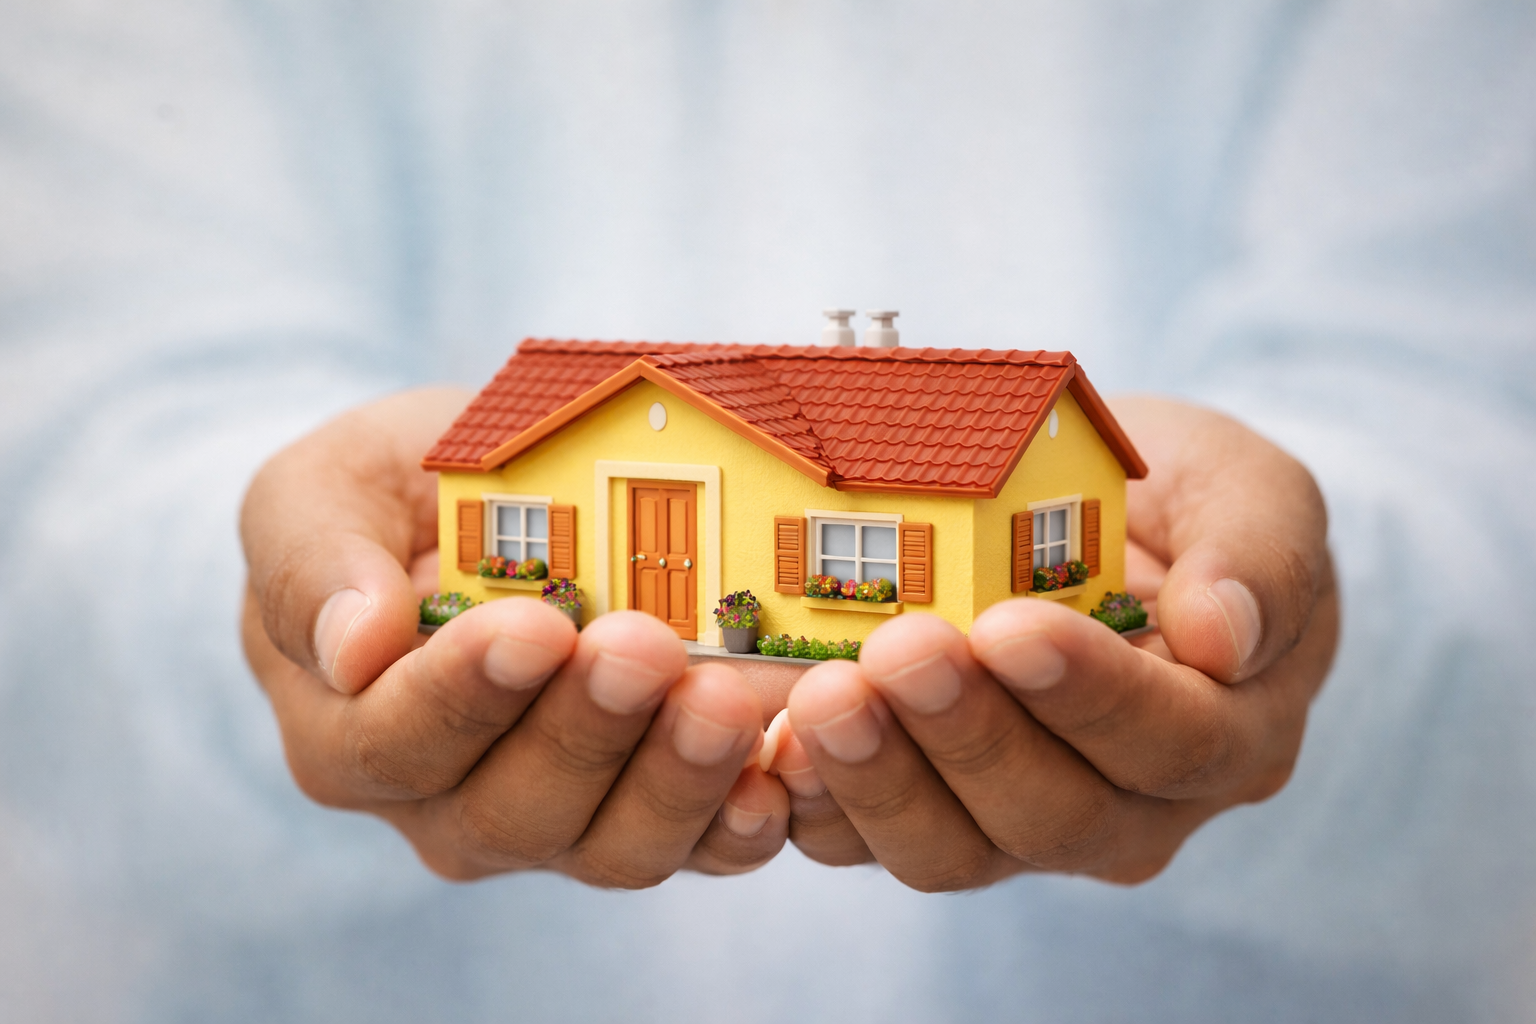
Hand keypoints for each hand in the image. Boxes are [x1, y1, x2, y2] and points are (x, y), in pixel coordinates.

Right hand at [240, 389, 787, 884]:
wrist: (480, 513)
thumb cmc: (387, 501)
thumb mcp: (319, 493)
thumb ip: (311, 561)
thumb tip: (352, 647)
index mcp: (349, 735)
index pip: (396, 741)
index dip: (465, 693)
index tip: (532, 625)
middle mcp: (447, 805)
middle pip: (514, 810)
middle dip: (589, 730)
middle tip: (647, 647)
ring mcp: (556, 821)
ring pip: (613, 845)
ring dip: (677, 780)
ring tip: (727, 701)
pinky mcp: (647, 814)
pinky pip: (699, 848)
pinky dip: (742, 820)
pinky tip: (777, 775)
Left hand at [764, 397, 1338, 888]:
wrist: (1106, 525)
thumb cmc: (1184, 506)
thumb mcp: (1250, 491)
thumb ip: (1261, 555)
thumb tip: (1225, 636)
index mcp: (1229, 734)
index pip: (1170, 741)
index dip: (1090, 693)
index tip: (1013, 627)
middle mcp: (1131, 806)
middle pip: (1054, 815)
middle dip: (969, 735)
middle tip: (901, 650)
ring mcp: (1024, 822)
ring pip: (955, 850)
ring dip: (882, 779)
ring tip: (824, 693)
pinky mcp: (932, 813)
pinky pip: (870, 842)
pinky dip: (820, 805)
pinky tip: (778, 744)